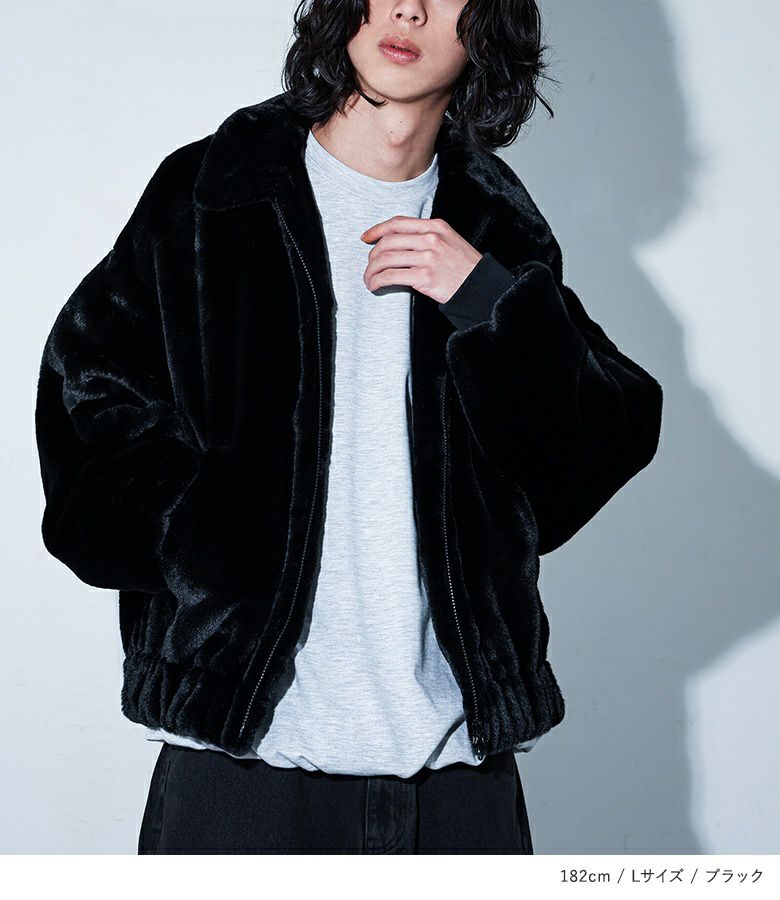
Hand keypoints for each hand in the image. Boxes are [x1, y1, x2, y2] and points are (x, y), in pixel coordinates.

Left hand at [360, 216, 482, 304]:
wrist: (480, 286)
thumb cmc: (464, 267)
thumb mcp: (449, 240)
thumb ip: (427, 236)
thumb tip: (399, 242)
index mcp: (435, 226)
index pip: (398, 223)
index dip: (377, 230)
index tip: (366, 238)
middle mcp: (430, 239)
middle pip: (388, 241)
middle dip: (372, 256)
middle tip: (369, 266)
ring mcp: (428, 257)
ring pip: (386, 259)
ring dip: (371, 271)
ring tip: (369, 280)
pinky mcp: (425, 277)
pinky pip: (391, 276)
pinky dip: (378, 281)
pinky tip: (375, 286)